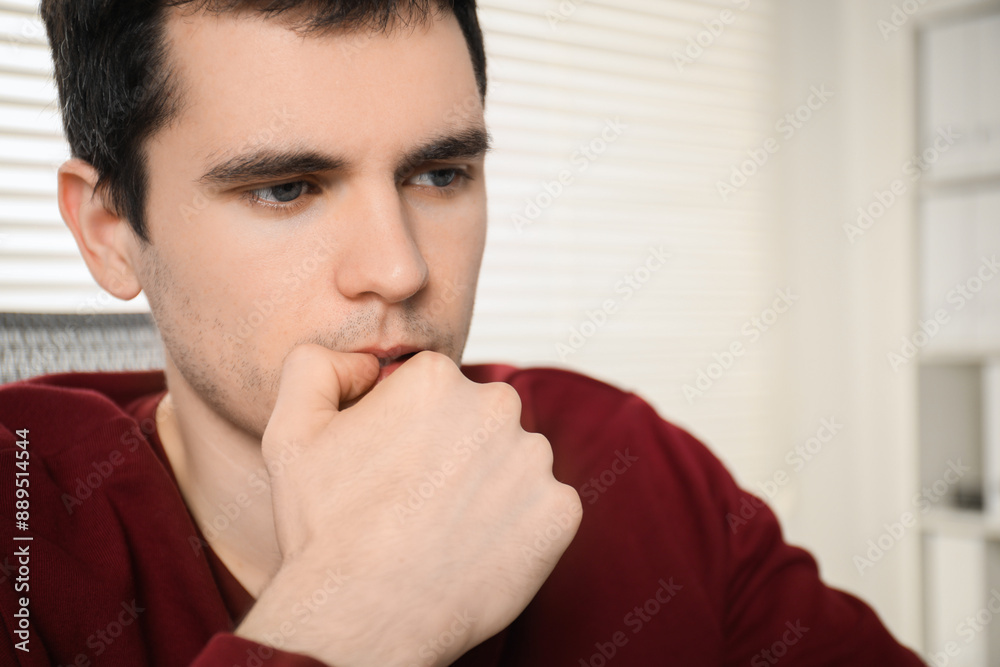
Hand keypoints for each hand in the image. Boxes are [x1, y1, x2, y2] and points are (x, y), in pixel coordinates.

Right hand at [236, 345, 581, 666]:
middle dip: (452, 451)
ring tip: (443, 528)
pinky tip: (475, 549)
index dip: (404, 430)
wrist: (364, 617)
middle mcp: (495, 405)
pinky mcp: (560, 511)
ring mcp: (534, 460)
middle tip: (415, 501)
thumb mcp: (291, 430)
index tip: (388, 469)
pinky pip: (540, 509)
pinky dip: (516, 527)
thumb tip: (364, 363)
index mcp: (436, 378)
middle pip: (476, 420)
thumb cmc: (325, 527)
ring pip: (511, 463)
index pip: (431, 390)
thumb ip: (316, 366)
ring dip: (486, 487)